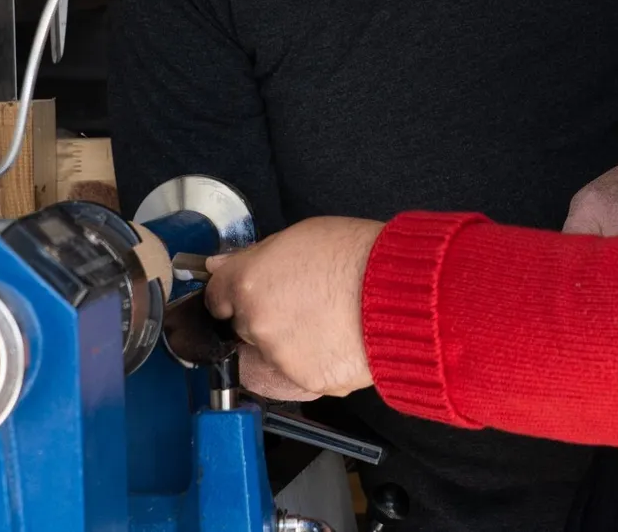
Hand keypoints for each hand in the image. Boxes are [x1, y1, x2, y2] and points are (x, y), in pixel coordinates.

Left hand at [205, 216, 384, 397]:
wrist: (401, 295)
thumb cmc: (360, 256)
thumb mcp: (303, 235)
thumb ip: (256, 255)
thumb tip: (221, 265)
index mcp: (249, 282)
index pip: (216, 297)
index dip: (233, 294)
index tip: (245, 295)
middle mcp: (256, 323)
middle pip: (241, 328)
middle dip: (261, 319)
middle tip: (298, 305)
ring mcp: (278, 357)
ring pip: (268, 356)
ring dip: (285, 346)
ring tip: (322, 325)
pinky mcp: (304, 383)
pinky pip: (294, 377)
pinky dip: (308, 365)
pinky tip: (331, 344)